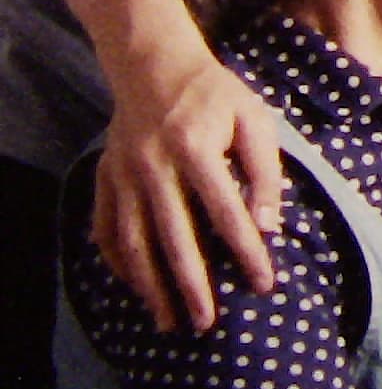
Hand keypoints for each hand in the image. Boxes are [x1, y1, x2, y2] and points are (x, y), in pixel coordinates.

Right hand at [94, 54, 280, 330]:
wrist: (154, 65)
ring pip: (133, 242)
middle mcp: (153, 165)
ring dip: (151, 285)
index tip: (264, 284)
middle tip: (208, 323)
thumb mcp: (254, 118)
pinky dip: (119, 264)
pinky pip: (106, 231)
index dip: (247, 251)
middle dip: (192, 285)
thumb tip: (270, 225)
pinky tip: (138, 288)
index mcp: (196, 147)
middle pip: (173, 237)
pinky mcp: (104, 179)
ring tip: (170, 320)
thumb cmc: (216, 95)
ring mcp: (122, 175)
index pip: (226, 212)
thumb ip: (264, 170)